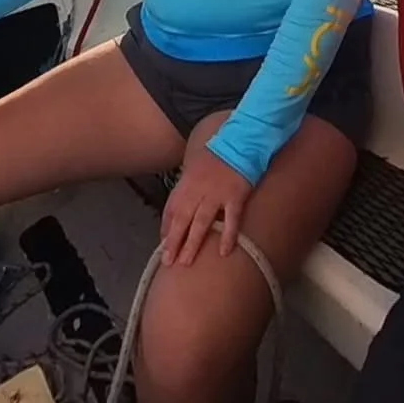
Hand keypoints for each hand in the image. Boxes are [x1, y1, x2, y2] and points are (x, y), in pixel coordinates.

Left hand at [160, 144, 252, 268]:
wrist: (240, 141)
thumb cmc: (217, 156)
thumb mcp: (195, 168)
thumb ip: (187, 188)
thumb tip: (180, 209)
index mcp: (187, 183)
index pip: (171, 209)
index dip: (166, 228)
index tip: (163, 245)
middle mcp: (198, 190)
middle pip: (182, 219)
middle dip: (173, 241)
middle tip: (168, 261)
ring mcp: (216, 194)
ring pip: (201, 222)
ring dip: (192, 243)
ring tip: (186, 261)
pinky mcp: (235, 196)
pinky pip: (230, 220)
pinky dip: (227, 236)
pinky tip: (223, 252)